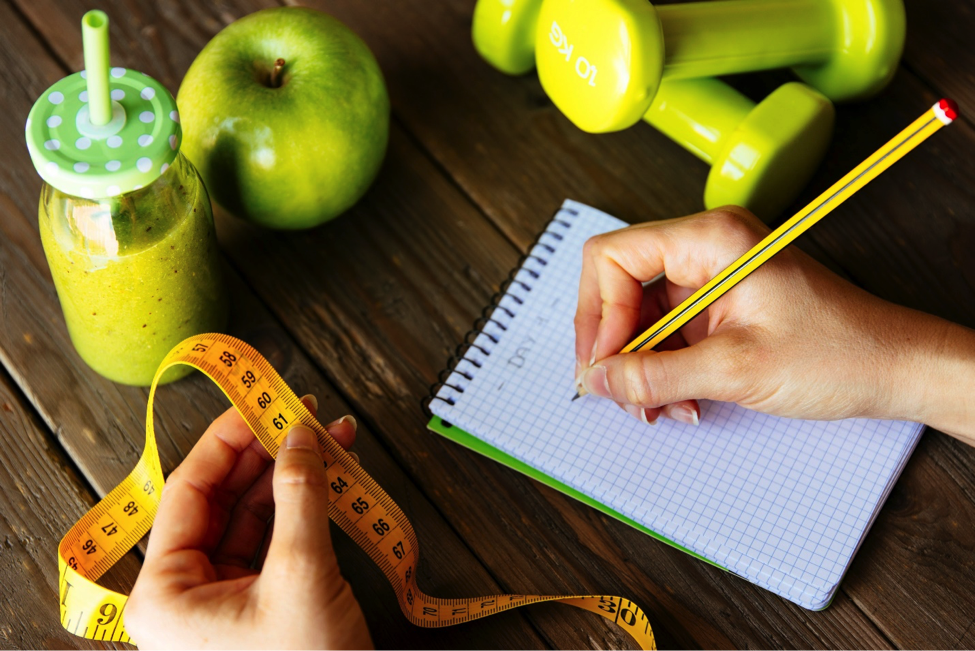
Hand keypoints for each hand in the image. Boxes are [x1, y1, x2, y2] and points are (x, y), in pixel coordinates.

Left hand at [125, 395, 373, 650]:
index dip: (227, 439)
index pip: (189, 491)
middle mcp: (185, 592)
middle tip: (303, 413)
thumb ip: (301, 496)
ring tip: (330, 437)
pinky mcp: (260, 600)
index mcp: (165, 592)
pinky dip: (303, 505)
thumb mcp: (302, 575)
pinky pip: (274, 537)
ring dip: (293, 474)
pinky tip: (330, 475)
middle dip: (268, 452)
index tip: (261, 400)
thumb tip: (302, 434)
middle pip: (222, 497)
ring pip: (253, 513)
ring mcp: (223, 597)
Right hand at [574, 207, 974, 440]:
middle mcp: (706, 250)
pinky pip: (668, 337)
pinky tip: (682, 402)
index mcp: (710, 238)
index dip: (598, 313)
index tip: (604, 363)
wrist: (895, 369)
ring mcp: (711, 281)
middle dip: (617, 348)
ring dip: (641, 370)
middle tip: (619, 392)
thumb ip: (655, 376)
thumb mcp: (735, 369)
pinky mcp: (719, 310)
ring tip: (660, 408)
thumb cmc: (840, 351)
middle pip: (621, 291)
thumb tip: (598, 379)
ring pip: (641, 321)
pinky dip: (665, 373)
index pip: (613, 256)